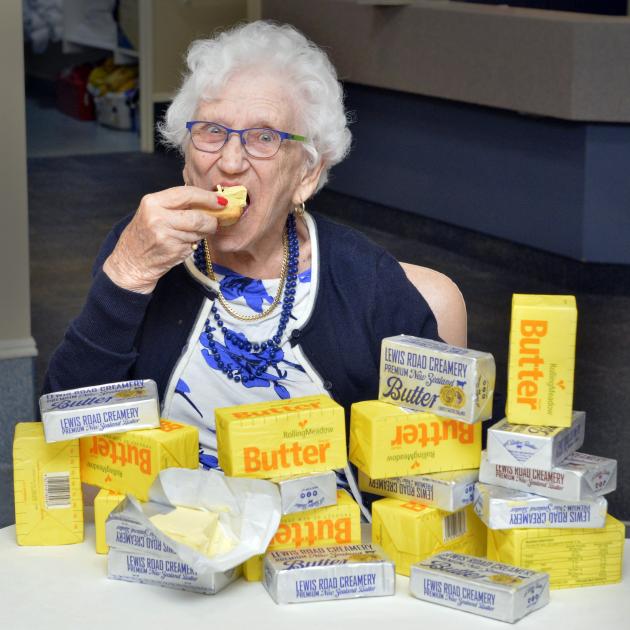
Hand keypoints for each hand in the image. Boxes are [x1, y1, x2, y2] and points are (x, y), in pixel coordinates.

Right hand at [103, 186, 226, 293]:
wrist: (131, 262)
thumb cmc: (145, 235)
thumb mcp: (154, 212)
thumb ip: (177, 205)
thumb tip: (208, 200)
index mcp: (153, 202)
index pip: (187, 194)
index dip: (207, 197)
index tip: (222, 200)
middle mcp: (158, 217)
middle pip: (198, 216)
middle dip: (212, 220)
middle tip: (216, 222)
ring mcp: (165, 235)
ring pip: (198, 231)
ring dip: (203, 233)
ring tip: (193, 234)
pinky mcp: (173, 250)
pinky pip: (194, 244)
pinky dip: (194, 244)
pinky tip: (182, 245)